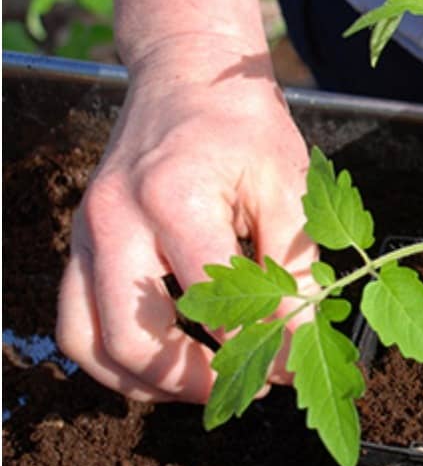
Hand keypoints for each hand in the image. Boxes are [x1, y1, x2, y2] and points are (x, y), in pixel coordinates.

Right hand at [57, 33, 315, 402]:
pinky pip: (78, 324)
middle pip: (133, 340)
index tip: (292, 371)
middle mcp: (114, 221)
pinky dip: (119, 359)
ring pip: (90, 343)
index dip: (257, 349)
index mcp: (172, 200)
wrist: (188, 77)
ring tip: (208, 384)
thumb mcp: (289, 188)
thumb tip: (301, 341)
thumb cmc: (244, 130)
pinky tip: (170, 363)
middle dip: (194, 381)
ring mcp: (86, 235)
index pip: (213, 304)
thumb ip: (295, 267)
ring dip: (149, 382)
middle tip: (248, 387)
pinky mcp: (80, 246)